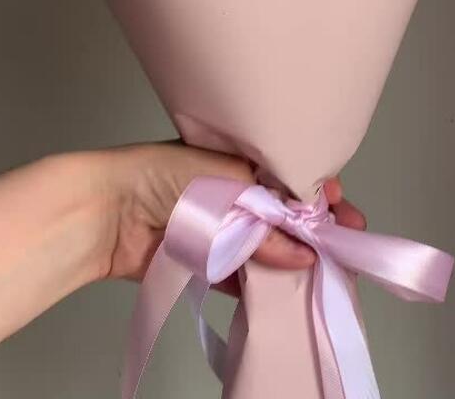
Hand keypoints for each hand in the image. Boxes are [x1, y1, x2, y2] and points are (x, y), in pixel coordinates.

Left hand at [89, 141, 365, 285]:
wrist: (107, 210)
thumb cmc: (164, 177)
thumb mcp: (226, 187)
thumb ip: (267, 222)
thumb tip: (305, 253)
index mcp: (239, 162)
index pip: (289, 177)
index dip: (317, 193)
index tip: (343, 209)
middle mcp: (233, 195)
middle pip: (283, 216)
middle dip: (315, 230)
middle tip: (347, 244)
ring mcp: (219, 230)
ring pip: (266, 248)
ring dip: (293, 261)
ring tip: (328, 273)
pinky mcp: (204, 262)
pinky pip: (241, 276)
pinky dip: (263, 285)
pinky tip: (288, 292)